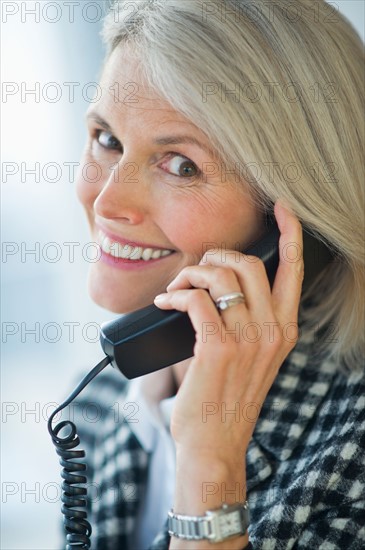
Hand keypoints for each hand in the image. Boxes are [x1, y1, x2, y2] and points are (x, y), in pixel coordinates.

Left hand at [154, 200, 303, 458]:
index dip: (290, 234)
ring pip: (220, 275)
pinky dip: (175, 294)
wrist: (215, 443)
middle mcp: (272, 331)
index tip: (281, 208)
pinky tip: (165, 302)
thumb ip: (251, 322)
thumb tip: (220, 285)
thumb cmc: (228, 397)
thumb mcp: (254, 358)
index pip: (294, 271)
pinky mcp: (218, 348)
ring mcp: (248, 339)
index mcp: (284, 329)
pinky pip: (195, 299)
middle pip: (249, 263)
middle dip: (215, 255)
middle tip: (194, 270)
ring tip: (175, 289)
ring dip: (189, 273)